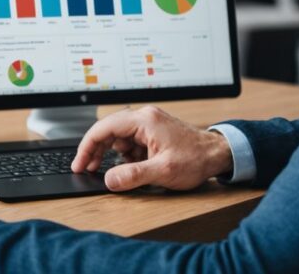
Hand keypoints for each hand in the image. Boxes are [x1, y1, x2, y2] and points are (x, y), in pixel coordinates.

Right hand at [71, 106, 233, 191]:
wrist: (219, 154)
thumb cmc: (196, 159)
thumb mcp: (162, 171)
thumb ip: (133, 175)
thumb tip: (109, 180)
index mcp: (143, 121)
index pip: (103, 128)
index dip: (87, 147)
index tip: (79, 163)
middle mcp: (144, 117)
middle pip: (108, 131)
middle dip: (96, 151)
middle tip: (86, 169)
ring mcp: (148, 123)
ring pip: (118, 137)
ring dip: (112, 154)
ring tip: (113, 171)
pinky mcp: (152, 131)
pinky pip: (130, 141)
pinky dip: (125, 154)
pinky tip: (130, 167)